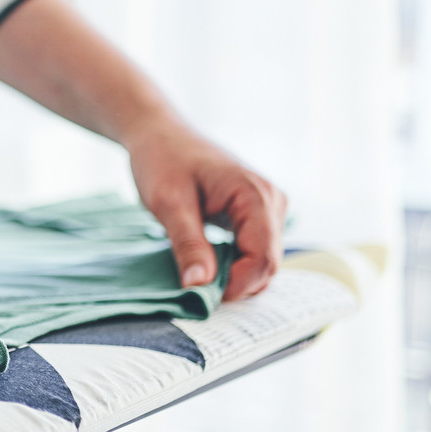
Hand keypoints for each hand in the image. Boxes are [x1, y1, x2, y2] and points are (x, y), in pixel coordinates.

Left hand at [124, 115, 286, 300]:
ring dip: (235, 276)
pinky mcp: (256, 213)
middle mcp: (271, 201)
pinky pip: (254, 249)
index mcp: (255, 195)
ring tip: (198, 276)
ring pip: (262, 259)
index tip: (204, 299)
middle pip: (268, 262)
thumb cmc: (162, 159)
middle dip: (237, 284)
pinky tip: (206, 265)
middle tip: (196, 293)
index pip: (263, 257)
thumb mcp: (168, 204)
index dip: (238, 285)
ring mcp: (268, 206)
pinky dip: (234, 264)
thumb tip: (200, 286)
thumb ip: (187, 244)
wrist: (159, 132)